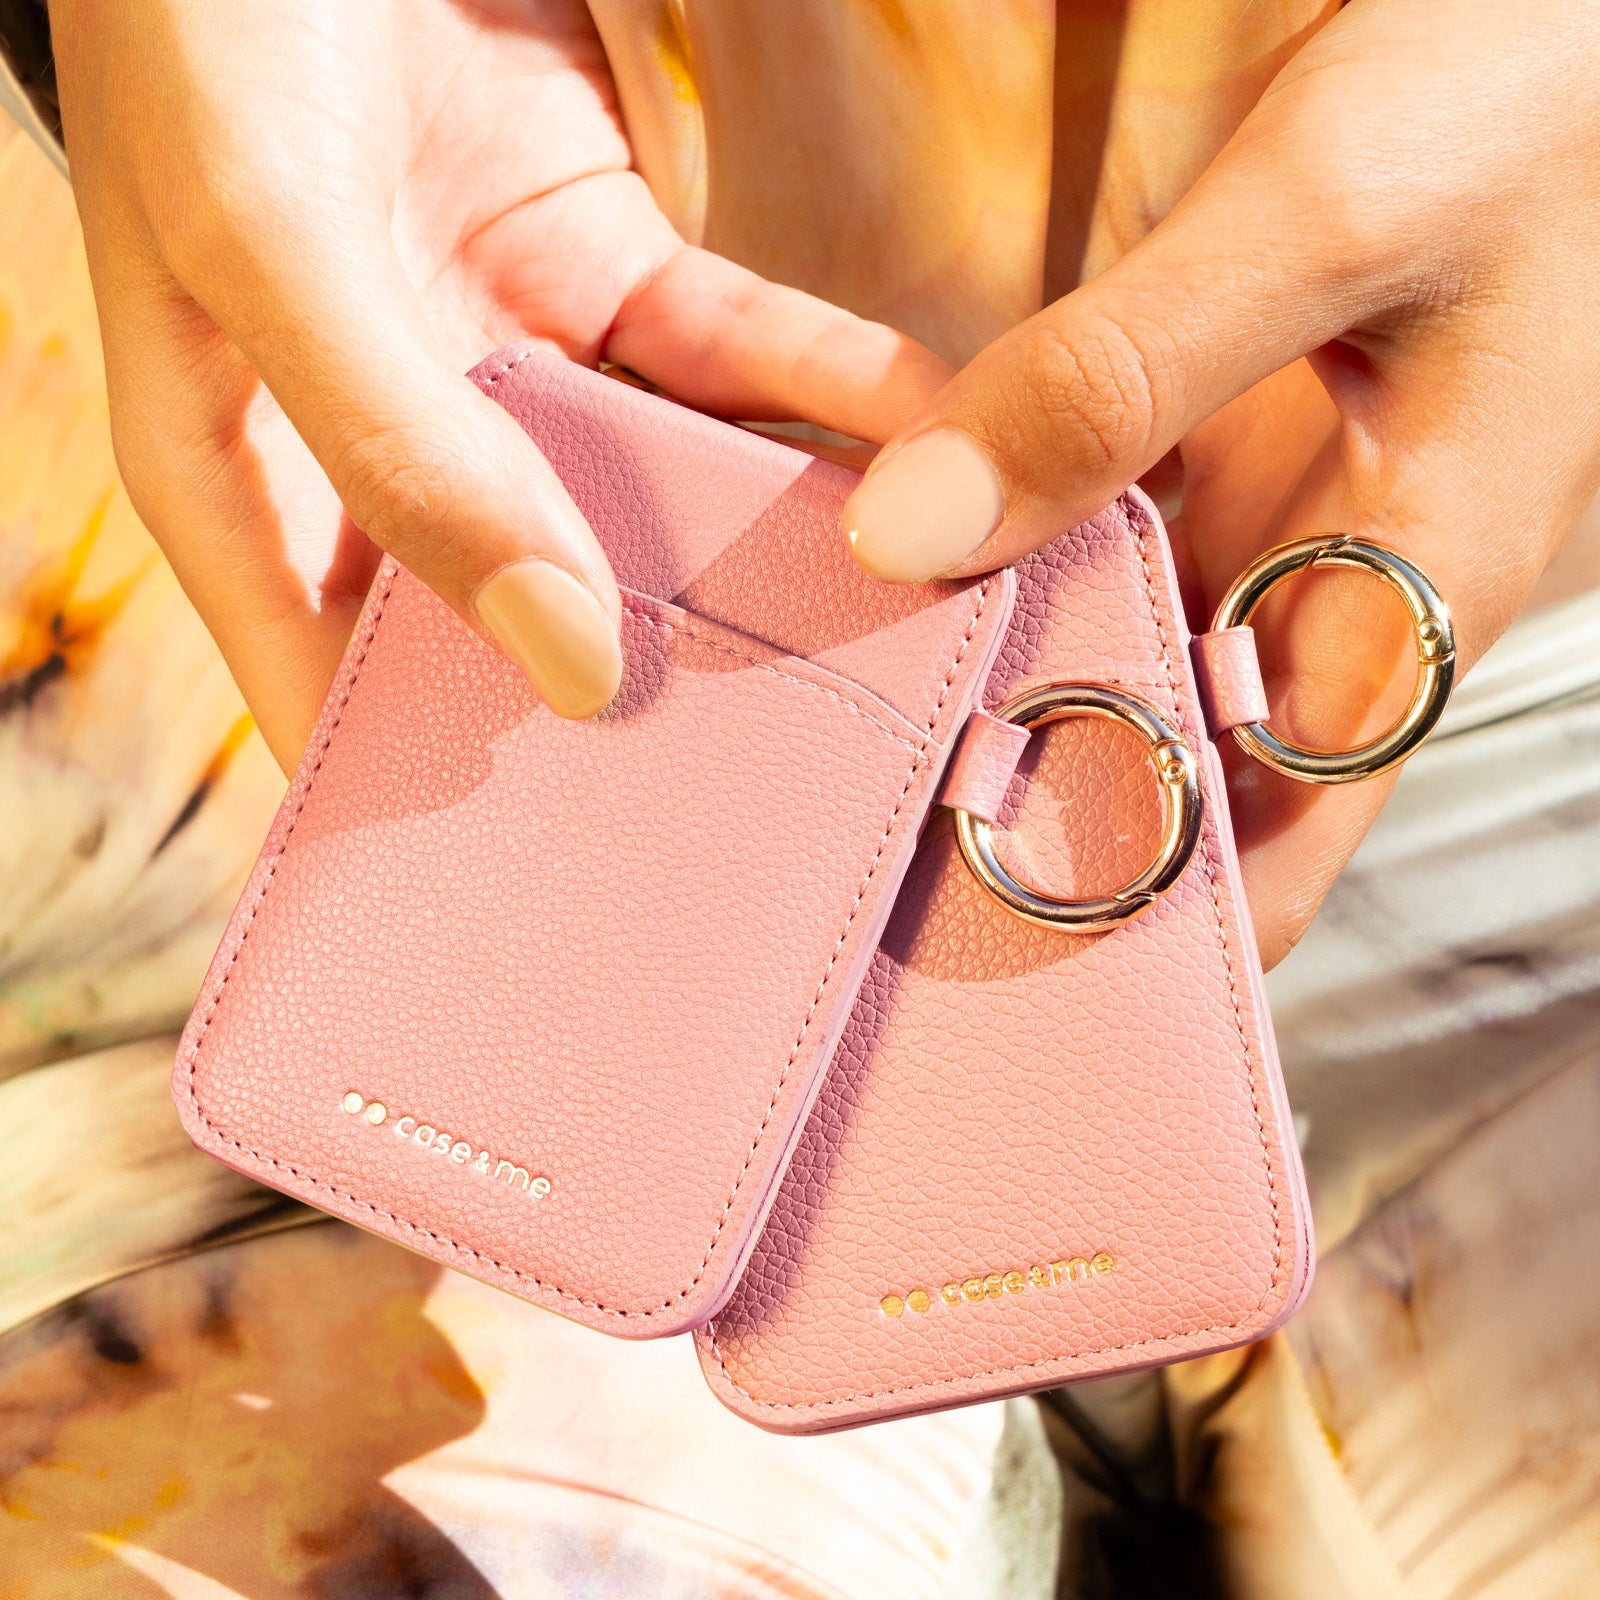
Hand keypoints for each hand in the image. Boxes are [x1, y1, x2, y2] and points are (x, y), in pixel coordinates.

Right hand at [51, 0, 947, 766]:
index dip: (448, 810)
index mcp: (255, 488)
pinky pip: (734, 357)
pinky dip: (822, 393)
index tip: (580, 904)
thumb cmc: (209, 26)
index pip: (348, 703)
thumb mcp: (267, 249)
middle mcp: (393, 452)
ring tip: (899, 630)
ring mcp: (512, 368)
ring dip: (772, 550)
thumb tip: (574, 665)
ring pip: (657, 498)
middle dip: (655, 697)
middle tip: (785, 789)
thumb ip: (410, 461)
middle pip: (530, 621)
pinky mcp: (606, 273)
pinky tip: (922, 444)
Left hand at [841, 0, 1599, 965]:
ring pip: (1128, 672)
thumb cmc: (1513, 94)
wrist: (1551, 16)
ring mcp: (1282, 533)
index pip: (1266, 859)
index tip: (961, 949)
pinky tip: (905, 568)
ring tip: (840, 731)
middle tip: (852, 845)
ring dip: (1000, 696)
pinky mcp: (1231, 463)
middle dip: (1030, 824)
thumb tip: (911, 535)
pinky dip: (1011, 569)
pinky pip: (1105, 556)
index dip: (1125, 926)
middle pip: (1177, 787)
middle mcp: (1340, 597)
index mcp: (1408, 601)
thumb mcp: (1320, 223)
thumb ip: (1116, 382)